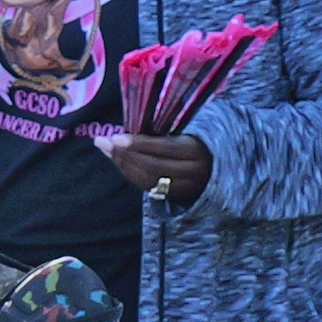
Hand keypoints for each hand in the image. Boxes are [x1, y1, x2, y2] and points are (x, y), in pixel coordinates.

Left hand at [91, 128, 212, 199]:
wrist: (217, 165)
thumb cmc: (197, 138)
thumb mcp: (186, 130)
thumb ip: (162, 129)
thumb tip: (128, 125)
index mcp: (197, 150)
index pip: (165, 148)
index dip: (139, 144)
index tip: (115, 137)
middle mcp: (193, 172)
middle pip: (153, 167)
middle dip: (125, 155)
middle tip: (104, 143)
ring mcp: (186, 187)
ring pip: (149, 180)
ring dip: (124, 165)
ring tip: (107, 150)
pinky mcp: (178, 196)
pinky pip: (149, 188)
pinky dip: (131, 175)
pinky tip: (120, 162)